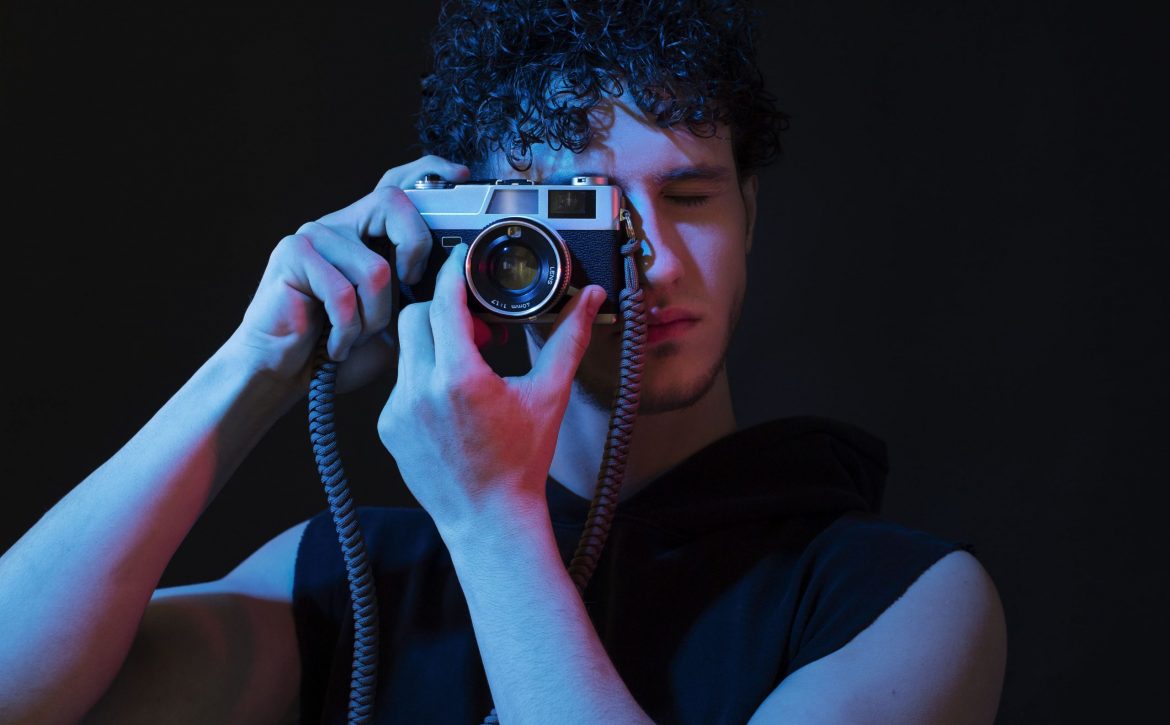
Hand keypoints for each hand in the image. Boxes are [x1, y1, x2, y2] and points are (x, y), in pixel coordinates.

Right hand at [222, 156, 470, 398]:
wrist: (286, 374)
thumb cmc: (340, 348)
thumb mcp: (397, 326)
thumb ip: (427, 308)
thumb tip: (480, 317)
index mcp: (368, 232)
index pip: (399, 184)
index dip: (430, 172)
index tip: (461, 177)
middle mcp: (341, 224)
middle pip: (393, 203)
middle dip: (415, 252)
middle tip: (406, 290)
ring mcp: (314, 235)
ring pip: (375, 268)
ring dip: (373, 317)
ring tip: (354, 334)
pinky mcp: (291, 254)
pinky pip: (344, 292)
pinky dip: (347, 330)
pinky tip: (334, 344)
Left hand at [378, 242, 605, 537]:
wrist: (490, 518)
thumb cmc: (521, 461)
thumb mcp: (549, 396)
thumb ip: (568, 339)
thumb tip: (591, 298)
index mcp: (460, 377)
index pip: (443, 301)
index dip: (453, 272)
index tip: (463, 259)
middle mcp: (420, 390)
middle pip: (416, 316)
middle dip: (445, 311)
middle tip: (479, 329)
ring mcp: (398, 410)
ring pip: (406, 348)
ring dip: (434, 344)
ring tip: (469, 366)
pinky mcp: (388, 427)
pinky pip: (401, 382)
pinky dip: (424, 377)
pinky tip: (451, 400)